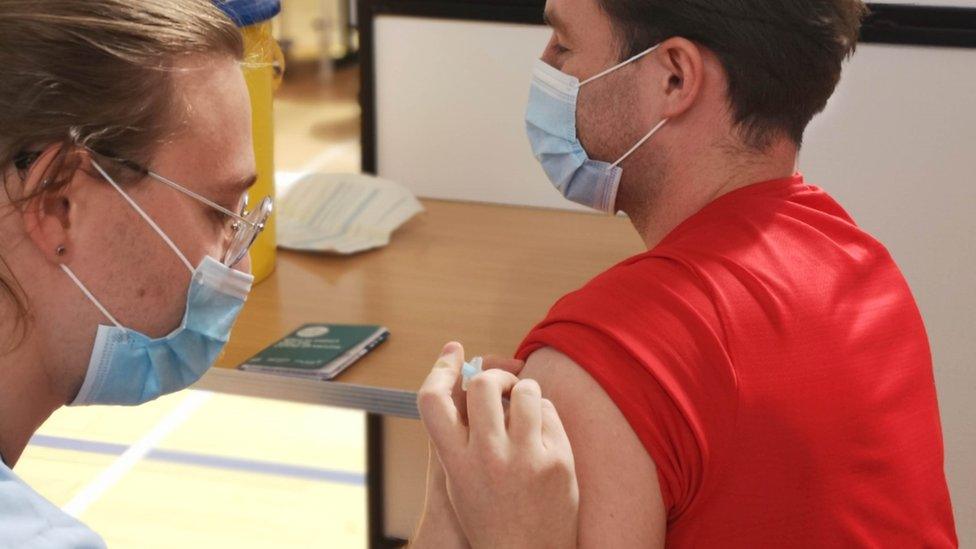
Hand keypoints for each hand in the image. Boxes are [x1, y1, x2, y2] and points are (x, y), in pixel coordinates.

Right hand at [417, 342, 578, 548]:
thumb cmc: (489, 515)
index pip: (433, 400)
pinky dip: (543, 414)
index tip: (454, 354)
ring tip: (524, 407)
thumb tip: (462, 375)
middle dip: (494, 376)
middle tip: (501, 387)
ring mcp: (525, 459)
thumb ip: (456, 433)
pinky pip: (549, 412)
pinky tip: (541, 434)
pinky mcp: (557, 461)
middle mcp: (487, 459)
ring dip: (524, 391)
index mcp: (455, 463)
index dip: (440, 369)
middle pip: (484, 385)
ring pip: (525, 391)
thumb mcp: (459, 480)